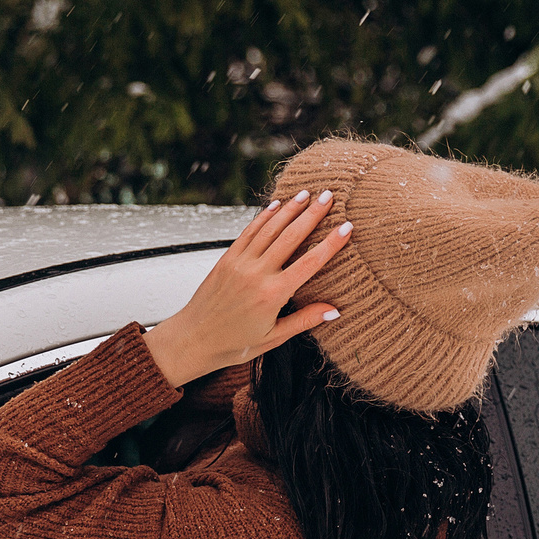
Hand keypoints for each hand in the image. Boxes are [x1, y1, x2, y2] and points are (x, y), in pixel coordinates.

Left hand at [143, 191, 349, 386]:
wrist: (192, 340)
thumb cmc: (232, 344)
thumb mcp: (273, 338)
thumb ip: (304, 320)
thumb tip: (334, 310)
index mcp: (272, 295)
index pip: (309, 263)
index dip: (330, 244)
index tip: (346, 227)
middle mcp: (256, 274)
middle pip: (291, 237)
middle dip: (312, 214)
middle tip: (329, 196)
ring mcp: (240, 263)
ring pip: (269, 229)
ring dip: (290, 209)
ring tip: (307, 193)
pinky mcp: (226, 259)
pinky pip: (248, 232)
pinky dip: (263, 217)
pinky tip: (276, 205)